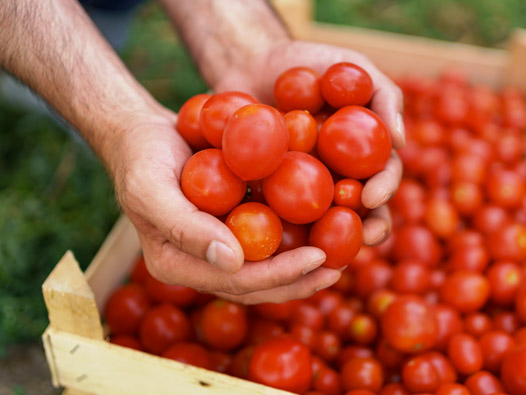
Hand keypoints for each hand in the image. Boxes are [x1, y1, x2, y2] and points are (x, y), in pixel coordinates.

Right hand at [111, 110, 340, 303]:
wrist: (143, 134)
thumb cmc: (141, 158)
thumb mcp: (152, 189)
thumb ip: (185, 228)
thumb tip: (233, 262)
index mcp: (179, 265)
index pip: (234, 281)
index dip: (278, 275)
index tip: (318, 258)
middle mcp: (201, 262)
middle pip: (255, 283)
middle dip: (298, 279)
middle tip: (338, 268)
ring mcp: (217, 245)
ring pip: (265, 266)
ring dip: (302, 266)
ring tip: (341, 256)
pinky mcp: (230, 225)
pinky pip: (265, 237)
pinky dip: (294, 235)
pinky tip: (324, 226)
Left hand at [214, 39, 404, 244]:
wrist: (253, 62)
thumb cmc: (309, 61)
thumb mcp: (351, 65)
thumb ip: (383, 95)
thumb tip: (401, 139)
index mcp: (361, 153)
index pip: (381, 177)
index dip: (383, 190)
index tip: (373, 197)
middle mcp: (336, 175)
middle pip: (357, 209)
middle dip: (364, 227)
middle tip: (361, 238)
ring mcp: (302, 186)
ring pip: (319, 221)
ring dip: (325, 239)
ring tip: (323, 253)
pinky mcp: (268, 190)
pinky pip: (274, 213)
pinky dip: (278, 228)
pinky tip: (274, 242)